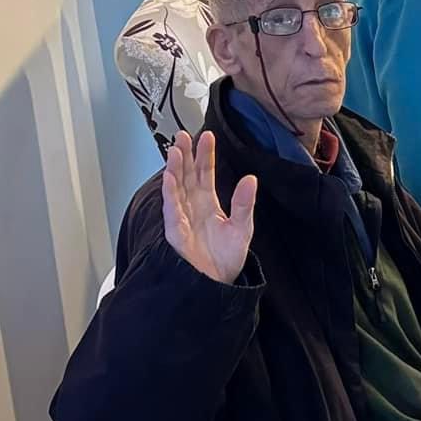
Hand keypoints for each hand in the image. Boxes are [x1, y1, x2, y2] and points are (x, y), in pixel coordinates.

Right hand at [161, 131, 256, 285]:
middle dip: (185, 155)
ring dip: (174, 170)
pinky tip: (170, 180)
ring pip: (176, 190)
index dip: (205, 155)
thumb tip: (251, 179)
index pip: (205, 174)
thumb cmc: (226, 259)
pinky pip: (172, 212)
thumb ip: (244, 203)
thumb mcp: (242, 227)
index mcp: (208, 204)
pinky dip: (171, 196)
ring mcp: (182, 219)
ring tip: (175, 151)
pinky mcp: (176, 234)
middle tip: (183, 135)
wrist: (217, 285)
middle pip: (187, 176)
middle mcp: (192, 208)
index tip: (207, 136)